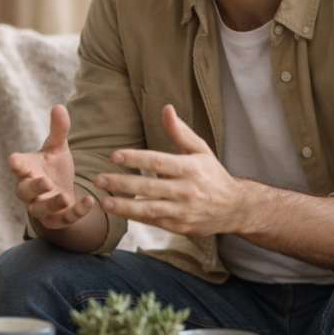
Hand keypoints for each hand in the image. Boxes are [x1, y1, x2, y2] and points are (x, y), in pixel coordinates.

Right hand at [8, 105, 93, 229]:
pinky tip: (90, 202)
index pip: (17, 166)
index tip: (15, 160)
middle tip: (44, 182)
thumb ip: (58, 131)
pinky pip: (62, 220)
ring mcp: (41, 206)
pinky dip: (76, 212)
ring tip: (64, 197)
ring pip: (39, 210)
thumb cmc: (53, 168)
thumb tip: (59, 106)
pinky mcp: (55, 220)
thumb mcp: (57, 149)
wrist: (62, 195)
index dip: (16, 164)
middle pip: (24, 191)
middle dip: (33, 187)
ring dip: (51, 204)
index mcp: (27, 169)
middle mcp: (30, 190)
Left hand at [95, 104, 241, 236]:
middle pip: (149, 187)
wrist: (234, 208)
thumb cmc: (213, 175)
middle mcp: (187, 190)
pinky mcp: (179, 226)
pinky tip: (117, 209)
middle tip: (98, 179)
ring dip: (124, 206)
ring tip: (103, 201)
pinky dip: (134, 216)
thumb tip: (165, 108)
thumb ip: (180, 132)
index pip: (158, 162)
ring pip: (149, 209)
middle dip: (121, 184)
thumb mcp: (200, 150)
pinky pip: (152, 221)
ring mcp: (182, 210)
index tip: (114, 156)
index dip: (135, 159)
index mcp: (191, 168)